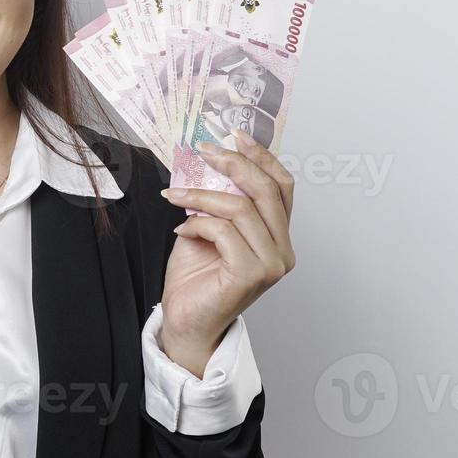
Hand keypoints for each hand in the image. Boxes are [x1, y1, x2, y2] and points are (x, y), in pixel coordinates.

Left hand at [157, 129, 296, 374]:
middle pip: (267, 191)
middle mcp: (283, 250)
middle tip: (203, 151)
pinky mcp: (251, 275)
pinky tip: (182, 228)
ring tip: (174, 196)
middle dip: (233, 164)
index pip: (282, 186)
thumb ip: (217, 200)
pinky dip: (198, 222)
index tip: (235, 135)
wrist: (185, 321)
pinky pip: (224, 231)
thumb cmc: (196, 279)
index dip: (262, 157)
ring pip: (241, 209)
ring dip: (202, 195)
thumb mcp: (206, 227)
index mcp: (278, 236)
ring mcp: (271, 264)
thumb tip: (207, 162)